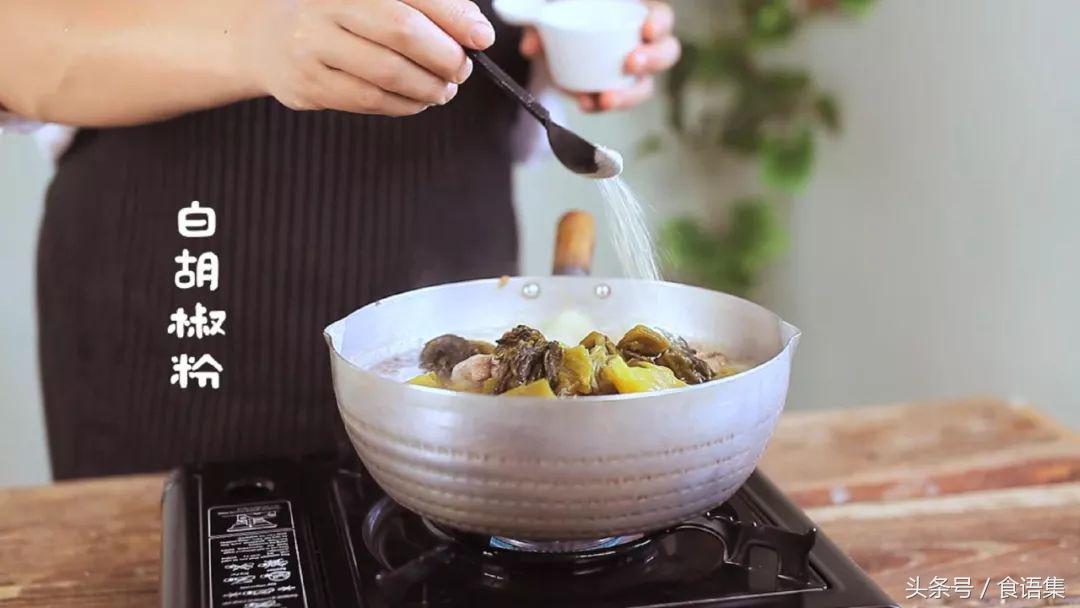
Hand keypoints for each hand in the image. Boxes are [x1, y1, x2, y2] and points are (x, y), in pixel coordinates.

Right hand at [239, 0, 495, 115]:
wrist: (265, 38)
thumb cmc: (336, 15)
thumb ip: (425, 5)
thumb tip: (475, 31)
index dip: (454, 17)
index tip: (482, 37)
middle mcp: (323, 7)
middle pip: (401, 31)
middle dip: (444, 55)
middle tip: (461, 68)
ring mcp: (310, 47)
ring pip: (387, 73)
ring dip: (428, 87)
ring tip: (444, 89)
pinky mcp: (307, 85)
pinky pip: (369, 101)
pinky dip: (404, 105)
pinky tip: (417, 100)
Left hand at [519, 0, 679, 111]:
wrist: (550, 41)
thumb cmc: (562, 16)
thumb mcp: (550, 13)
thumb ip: (540, 23)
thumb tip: (531, 46)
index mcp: (635, 14)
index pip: (662, 16)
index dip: (660, 22)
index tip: (647, 29)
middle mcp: (640, 43)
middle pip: (667, 52)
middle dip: (653, 60)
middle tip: (632, 63)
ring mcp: (631, 71)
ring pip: (645, 86)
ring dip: (629, 95)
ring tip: (606, 98)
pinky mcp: (615, 91)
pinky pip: (615, 101)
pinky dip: (599, 105)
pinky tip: (586, 103)